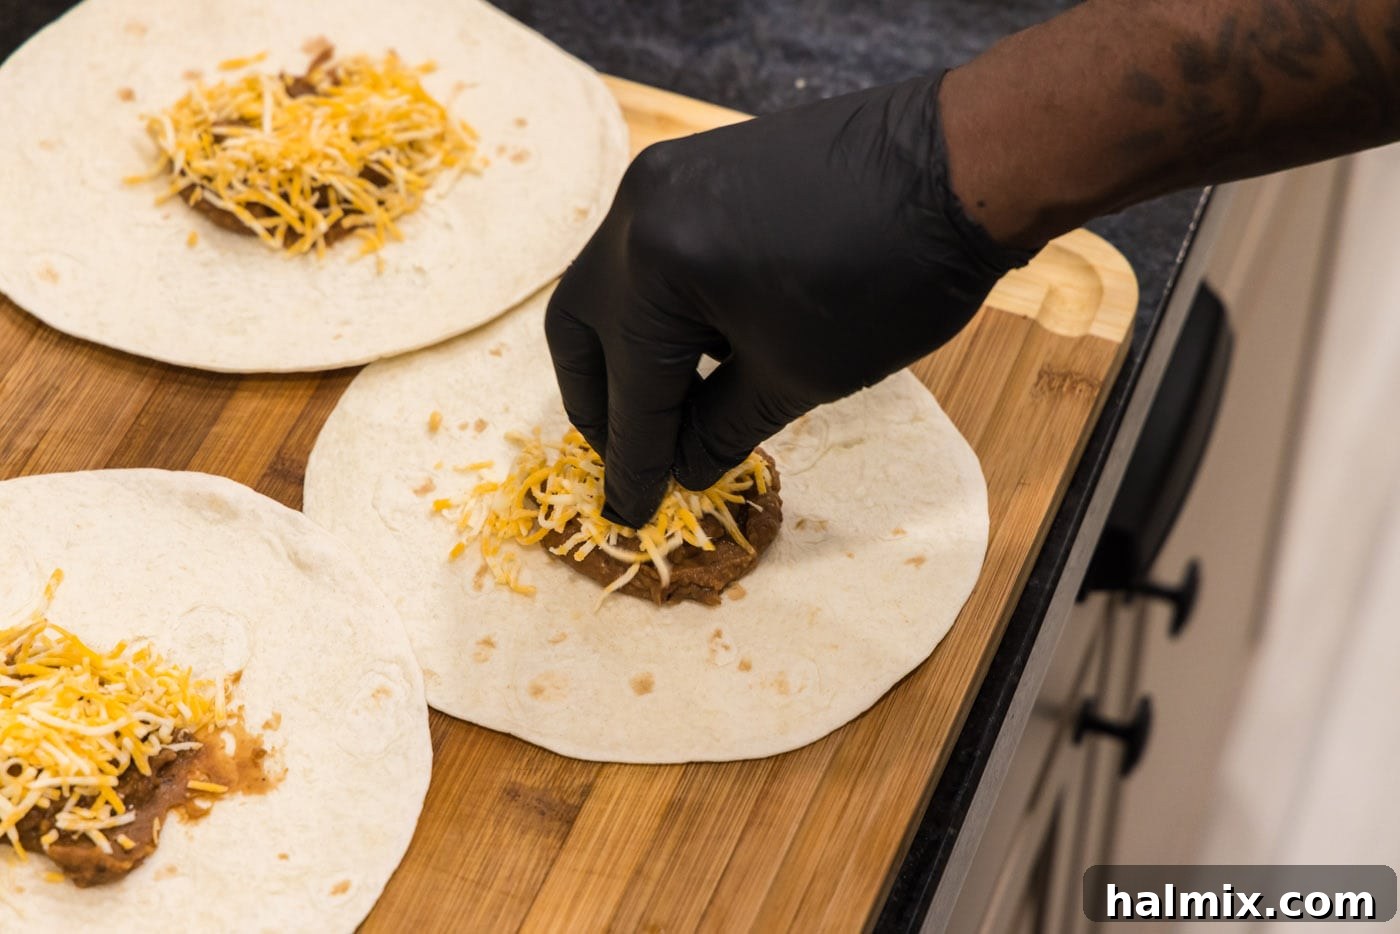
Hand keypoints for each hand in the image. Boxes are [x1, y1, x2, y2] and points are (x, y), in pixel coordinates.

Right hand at [545, 72, 1034, 527]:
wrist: (961, 167)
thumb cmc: (891, 278)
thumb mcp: (799, 375)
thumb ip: (720, 429)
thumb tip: (680, 468)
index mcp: (657, 264)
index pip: (632, 387)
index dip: (634, 461)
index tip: (630, 512)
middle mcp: (639, 210)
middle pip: (584, 327)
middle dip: (601, 403)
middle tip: (631, 460)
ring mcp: (665, 179)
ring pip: (612, 287)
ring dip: (629, 355)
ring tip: (671, 414)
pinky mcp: (697, 168)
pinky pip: (650, 254)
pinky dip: (660, 311)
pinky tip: (700, 353)